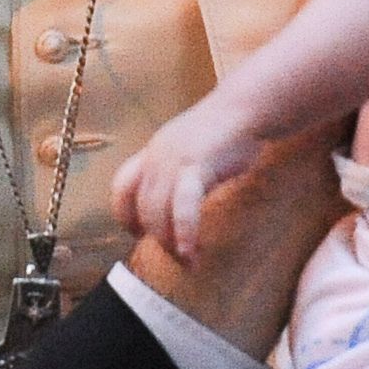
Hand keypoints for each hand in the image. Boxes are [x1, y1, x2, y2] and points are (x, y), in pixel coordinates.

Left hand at [111, 96, 264, 262]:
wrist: (246, 107)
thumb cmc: (225, 133)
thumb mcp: (191, 152)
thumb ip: (179, 175)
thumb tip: (175, 207)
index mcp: (152, 152)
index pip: (122, 187)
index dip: (125, 214)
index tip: (139, 234)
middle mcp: (156, 156)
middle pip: (142, 207)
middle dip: (157, 238)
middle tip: (177, 257)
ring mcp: (173, 160)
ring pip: (157, 211)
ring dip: (169, 242)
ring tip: (186, 260)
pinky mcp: (195, 165)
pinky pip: (183, 207)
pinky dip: (184, 232)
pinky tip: (191, 250)